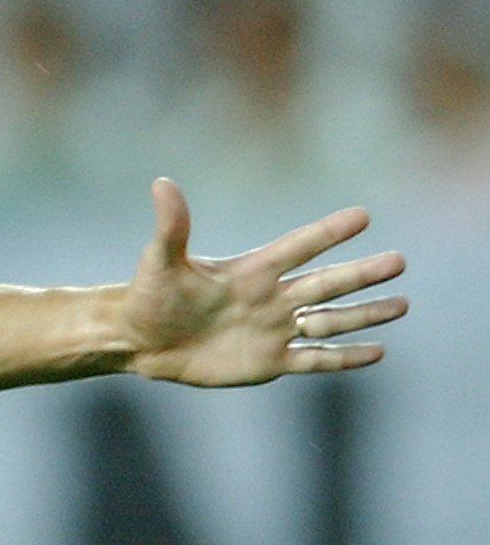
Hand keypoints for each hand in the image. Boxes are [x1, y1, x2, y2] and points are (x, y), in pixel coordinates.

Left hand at [125, 179, 406, 385]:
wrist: (141, 339)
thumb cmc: (149, 295)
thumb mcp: (160, 261)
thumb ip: (172, 227)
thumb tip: (161, 184)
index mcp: (251, 270)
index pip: (298, 247)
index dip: (327, 234)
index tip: (363, 217)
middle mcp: (271, 297)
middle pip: (326, 284)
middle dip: (361, 274)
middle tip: (399, 261)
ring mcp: (273, 329)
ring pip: (329, 321)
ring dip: (364, 314)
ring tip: (402, 304)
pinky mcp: (269, 361)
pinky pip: (315, 359)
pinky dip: (344, 357)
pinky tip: (377, 352)